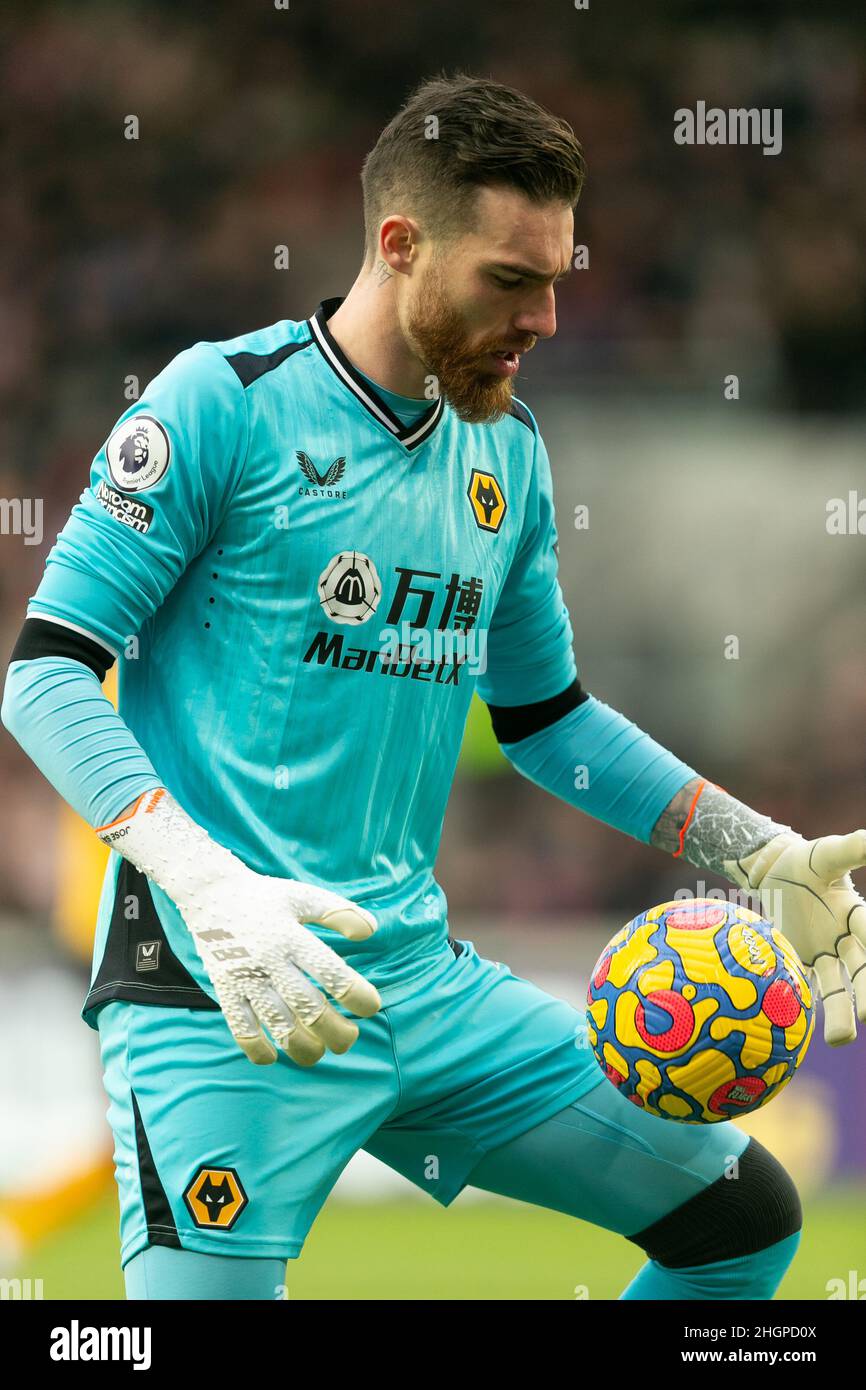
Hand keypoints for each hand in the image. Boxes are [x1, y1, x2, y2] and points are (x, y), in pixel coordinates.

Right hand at [98, 789, 380, 1064]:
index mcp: (292, 936)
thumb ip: (339, 912)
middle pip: (308, 1006)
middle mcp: (269, 959)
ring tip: (318, 1053)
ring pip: (277, 1023)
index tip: (371, 1006)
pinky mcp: (224, 989)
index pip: (331, 972)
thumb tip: (372, 931)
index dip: (356, 995)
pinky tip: (272, 1057)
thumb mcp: (304, 897)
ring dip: (302, 1046)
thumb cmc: (266, 898)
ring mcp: (245, 977)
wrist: (211, 893)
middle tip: (349, 1038)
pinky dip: (256, 1048)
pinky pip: (240, 1027)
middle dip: (335, 1031)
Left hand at [724, 830, 865, 1044]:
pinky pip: (800, 984)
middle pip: (861, 968)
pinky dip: (800, 1003)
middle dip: (865, 990)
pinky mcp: (797, 960)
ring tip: (839, 1040)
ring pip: (835, 987)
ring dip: (840, 1011)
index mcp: (856, 914)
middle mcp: (844, 939)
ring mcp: (821, 953)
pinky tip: (799, 1028)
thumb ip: (853, 849)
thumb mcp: (828, 853)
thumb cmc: (807, 861)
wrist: (775, 869)